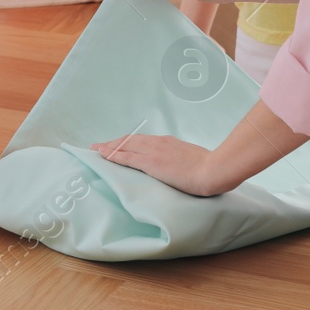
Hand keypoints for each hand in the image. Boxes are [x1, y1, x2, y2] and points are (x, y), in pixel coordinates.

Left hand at [90, 133, 218, 195]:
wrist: (213, 169)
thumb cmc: (208, 168)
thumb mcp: (191, 159)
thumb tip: (178, 166)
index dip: (127, 142)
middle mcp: (158, 143)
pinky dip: (113, 155)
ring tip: (97, 150)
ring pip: (125, 146)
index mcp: (167, 142)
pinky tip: (104, 155)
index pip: (141, 141)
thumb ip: (180, 160)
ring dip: (109, 147)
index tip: (117, 144)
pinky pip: (127, 157)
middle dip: (113, 143)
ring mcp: (153, 151)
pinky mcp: (151, 162)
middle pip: (129, 140)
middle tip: (99, 146)